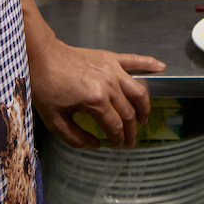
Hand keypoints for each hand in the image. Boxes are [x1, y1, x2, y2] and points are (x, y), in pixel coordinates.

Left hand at [28, 42, 164, 149]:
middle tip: (130, 140)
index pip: (115, 125)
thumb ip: (76, 138)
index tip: (118, 146)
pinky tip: (161, 67)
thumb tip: (96, 145)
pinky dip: (149, 63)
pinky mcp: (110, 57)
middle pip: (129, 112)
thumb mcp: (54, 120)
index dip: (119, 139)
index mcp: (95, 100)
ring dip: (145, 106)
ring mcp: (112, 69)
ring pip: (139, 90)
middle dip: (132, 130)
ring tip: (143, 118)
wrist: (42, 56)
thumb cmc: (45, 87)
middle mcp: (108, 84)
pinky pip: (135, 60)